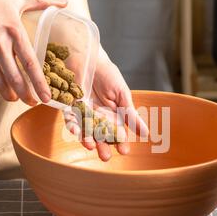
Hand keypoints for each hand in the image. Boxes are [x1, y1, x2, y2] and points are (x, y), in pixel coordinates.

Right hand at [0, 0, 66, 104]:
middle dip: (26, 95)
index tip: (46, 97)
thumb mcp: (15, 1)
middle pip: (16, 78)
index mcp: (14, 31)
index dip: (39, 83)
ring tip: (16, 99)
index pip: (30, 63)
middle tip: (33, 103)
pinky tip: (2, 89)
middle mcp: (0, 44)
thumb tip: (63, 2)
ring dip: (9, 94)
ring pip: (0, 81)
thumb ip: (40, 3)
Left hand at [77, 47, 148, 161]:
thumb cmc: (108, 75)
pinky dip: (73, 126)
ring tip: (91, 147)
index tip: (124, 151)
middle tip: (106, 157)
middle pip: (100, 137)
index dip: (120, 142)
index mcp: (113, 116)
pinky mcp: (70, 108)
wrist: (89, 58)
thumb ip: (131, 114)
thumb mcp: (122, 94)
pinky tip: (76, 132)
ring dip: (88, 140)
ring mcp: (83, 114)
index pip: (117, 134)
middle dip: (103, 147)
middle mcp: (97, 119)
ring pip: (85, 132)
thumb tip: (147, 134)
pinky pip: (70, 120)